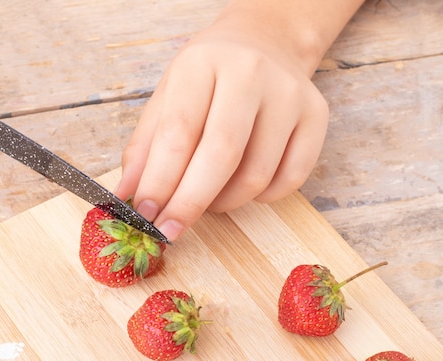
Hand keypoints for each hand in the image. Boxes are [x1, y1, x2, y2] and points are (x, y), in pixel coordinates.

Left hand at [116, 7, 332, 240]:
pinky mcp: (317, 115)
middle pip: (221, 155)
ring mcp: (290, 95)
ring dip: (223, 203)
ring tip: (205, 201)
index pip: (178, 132)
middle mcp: (250, 73)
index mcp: (202, 63)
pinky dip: (261, 198)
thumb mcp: (167, 97)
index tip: (145, 214)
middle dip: (190, 203)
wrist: (263, 43)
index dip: (159, 181)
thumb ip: (145, 147)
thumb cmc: (207, 77)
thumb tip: (128, 196)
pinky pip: (290, 179)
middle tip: (170, 231)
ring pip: (256, 174)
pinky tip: (241, 188)